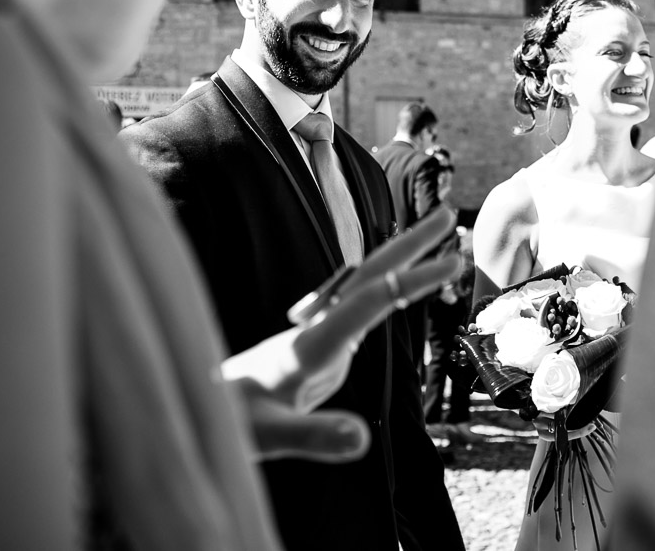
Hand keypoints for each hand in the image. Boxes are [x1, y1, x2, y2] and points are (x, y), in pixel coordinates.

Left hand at [224, 206, 461, 460]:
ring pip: (369, 285)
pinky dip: (394, 287)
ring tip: (442, 237)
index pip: (363, 305)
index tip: (449, 264)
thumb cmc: (232, 421)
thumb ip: (314, 436)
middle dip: (410, 245)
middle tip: (448, 214)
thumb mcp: (271, 437)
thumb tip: (361, 439)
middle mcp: (318, 327)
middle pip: (369, 276)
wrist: (205, 407)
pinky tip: (407, 284)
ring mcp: (322, 330)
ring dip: (405, 260)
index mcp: (308, 345)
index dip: (408, 285)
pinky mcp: (325, 341)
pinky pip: (366, 305)